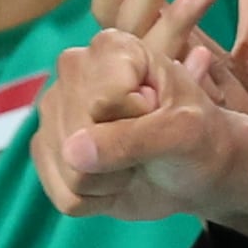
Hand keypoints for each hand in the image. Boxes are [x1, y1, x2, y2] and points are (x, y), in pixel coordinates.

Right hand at [32, 20, 247, 231]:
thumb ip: (133, 138)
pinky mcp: (48, 151)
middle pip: (78, 136)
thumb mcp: (183, 132)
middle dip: (122, 155)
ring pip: (70, 170)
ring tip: (133, 160)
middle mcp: (73, 72)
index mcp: (110, 48)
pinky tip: (115, 179)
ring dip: (112, 180)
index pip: (102, 100)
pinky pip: (65, 195)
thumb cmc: (199, 137)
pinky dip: (99, 199)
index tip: (159, 110)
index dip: (138, 118)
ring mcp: (56, 112)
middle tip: (149, 142)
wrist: (197, 171)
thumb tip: (73, 153)